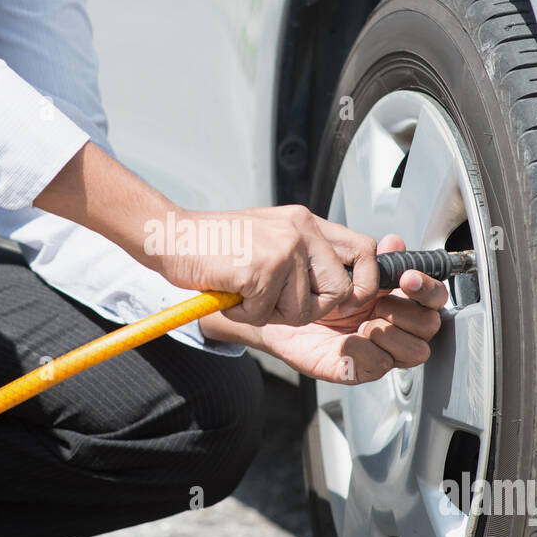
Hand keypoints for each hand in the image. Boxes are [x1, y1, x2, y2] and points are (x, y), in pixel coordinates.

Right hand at [156, 205, 379, 326]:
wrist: (172, 236)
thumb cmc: (216, 244)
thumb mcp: (270, 237)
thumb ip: (304, 255)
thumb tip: (342, 288)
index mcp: (306, 222)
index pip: (365, 251)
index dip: (363, 284)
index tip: (344, 302)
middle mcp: (301, 230)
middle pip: (339, 291)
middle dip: (310, 310)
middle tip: (276, 302)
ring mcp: (283, 248)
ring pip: (301, 310)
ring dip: (269, 313)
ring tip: (245, 291)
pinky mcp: (262, 268)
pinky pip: (266, 314)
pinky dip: (244, 313)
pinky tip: (230, 291)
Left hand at [240, 234, 447, 383]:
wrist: (278, 308)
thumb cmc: (312, 289)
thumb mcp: (341, 265)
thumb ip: (372, 256)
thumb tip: (395, 242)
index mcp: (397, 298)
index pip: (433, 297)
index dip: (427, 288)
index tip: (407, 277)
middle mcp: (394, 325)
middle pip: (430, 325)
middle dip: (408, 312)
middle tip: (380, 303)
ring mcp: (380, 349)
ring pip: (416, 350)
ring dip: (391, 333)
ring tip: (365, 323)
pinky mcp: (360, 369)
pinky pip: (379, 366)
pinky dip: (365, 351)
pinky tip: (348, 340)